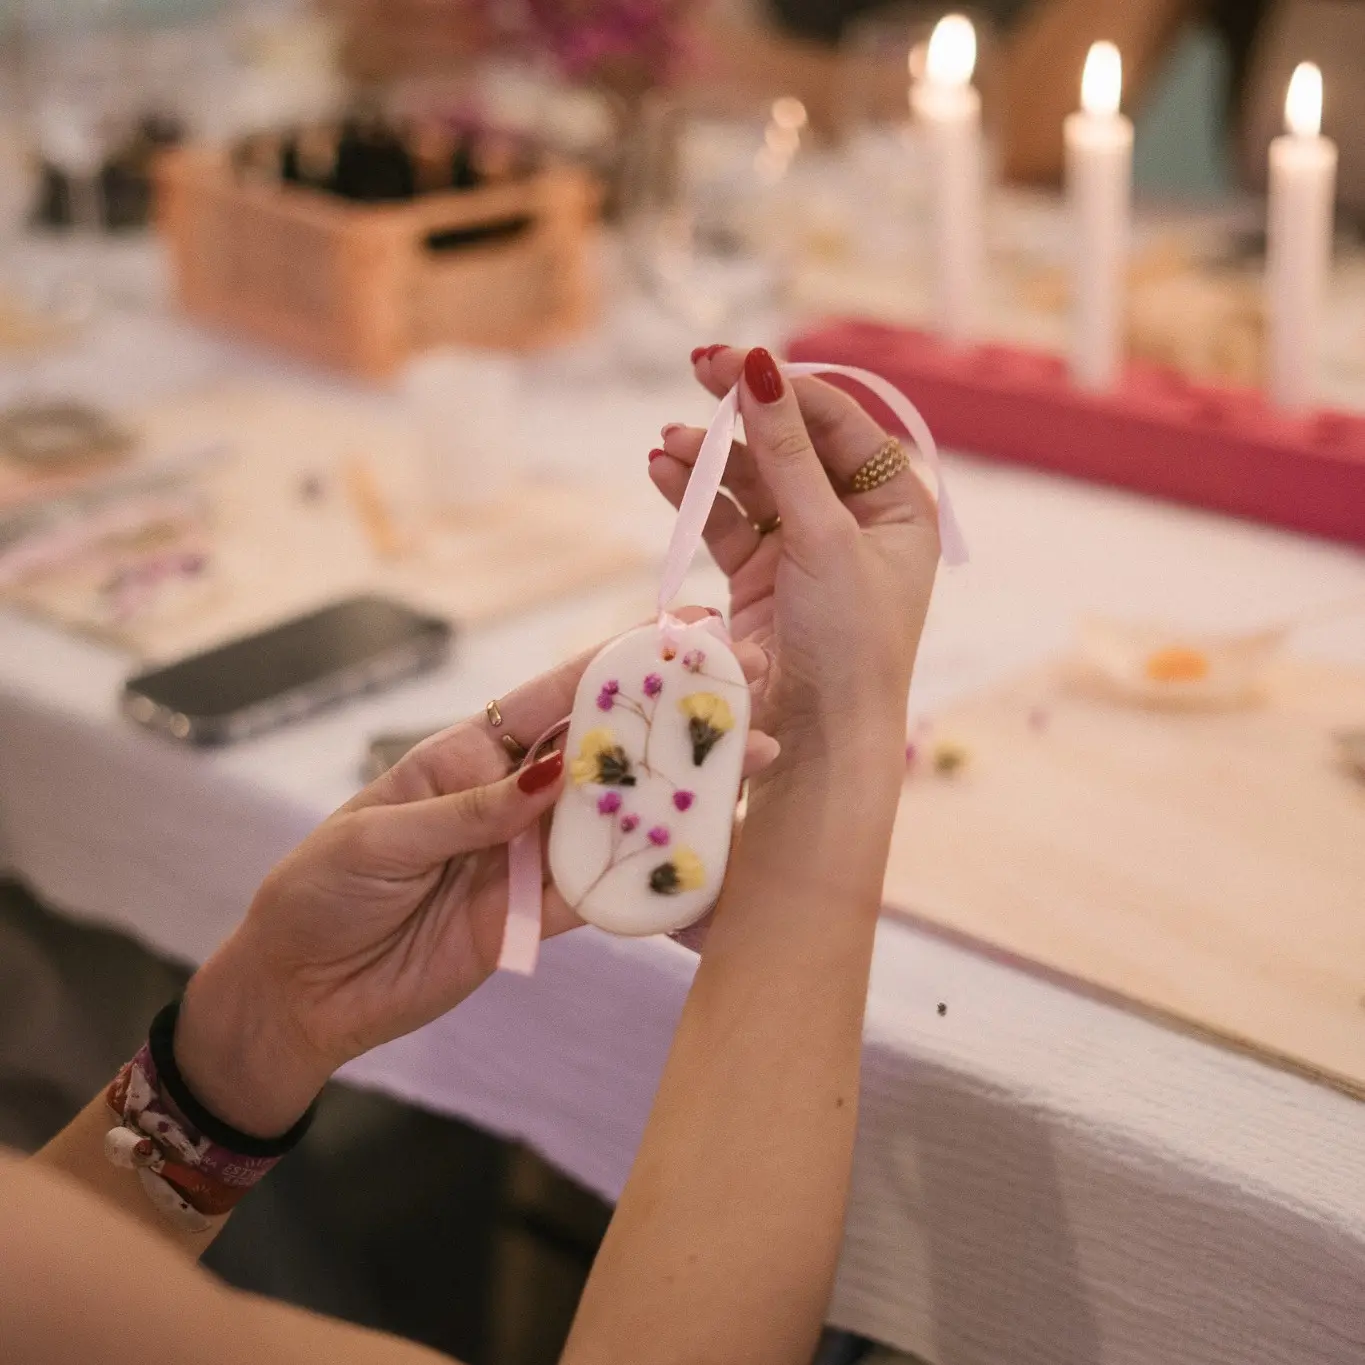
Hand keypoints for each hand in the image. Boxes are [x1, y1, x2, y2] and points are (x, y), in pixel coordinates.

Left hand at [176, 617, 776, 1136]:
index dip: (621, 662)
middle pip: (607, 752)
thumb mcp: (381, 837)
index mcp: (471, 752)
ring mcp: (531, 855)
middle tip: (749, 691)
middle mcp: (514, 795)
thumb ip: (474, 810)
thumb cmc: (322, 890)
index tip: (684, 632)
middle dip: (674, 721)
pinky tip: (702, 854)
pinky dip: (649, 877)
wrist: (300, 991)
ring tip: (747, 766)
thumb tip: (558, 774)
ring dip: (681, 794)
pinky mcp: (538, 916)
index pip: (557, 697)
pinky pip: (603, 892)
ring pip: (619, 817)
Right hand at [650, 346, 940, 751]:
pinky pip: (725, 521)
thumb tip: (759, 368)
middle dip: (740, 417)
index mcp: (895, 504)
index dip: (784, 387)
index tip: (730, 360)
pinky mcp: (762, 577)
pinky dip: (695, 497)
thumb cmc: (849, 641)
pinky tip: (662, 472)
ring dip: (709, 458)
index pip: (837, 422)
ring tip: (667, 444)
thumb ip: (788, 454)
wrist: (820, 740)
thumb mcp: (824, 538)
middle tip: (693, 375)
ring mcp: (805, 549)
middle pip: (790, 445)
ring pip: (751, 481)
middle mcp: (853, 520)